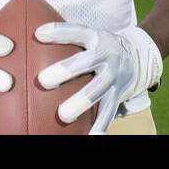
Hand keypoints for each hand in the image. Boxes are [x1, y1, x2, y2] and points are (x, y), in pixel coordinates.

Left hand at [35, 23, 162, 133]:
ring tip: (63, 117)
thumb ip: (63, 36)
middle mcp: (107, 55)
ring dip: (81, 103)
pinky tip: (88, 137)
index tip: (39, 34)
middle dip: (65, 71)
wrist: (135, 56)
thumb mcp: (87, 35)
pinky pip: (108, 112)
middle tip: (43, 81)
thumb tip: (33, 33)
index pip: (76, 32)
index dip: (59, 32)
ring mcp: (114, 76)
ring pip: (98, 90)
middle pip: (85, 62)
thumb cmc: (98, 46)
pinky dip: (99, 126)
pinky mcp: (119, 94)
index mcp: (95, 38)